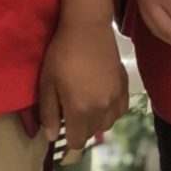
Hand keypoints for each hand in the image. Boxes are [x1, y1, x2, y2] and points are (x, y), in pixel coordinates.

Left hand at [39, 20, 128, 156]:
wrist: (87, 28)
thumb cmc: (62, 54)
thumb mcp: (47, 83)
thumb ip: (49, 113)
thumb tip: (52, 136)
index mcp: (80, 110)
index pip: (77, 141)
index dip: (68, 140)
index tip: (63, 130)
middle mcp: (101, 108)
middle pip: (92, 133)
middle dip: (81, 129)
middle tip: (71, 112)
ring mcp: (115, 98)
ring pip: (108, 123)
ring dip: (97, 121)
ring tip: (87, 106)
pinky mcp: (124, 86)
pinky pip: (121, 110)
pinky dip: (111, 111)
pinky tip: (103, 99)